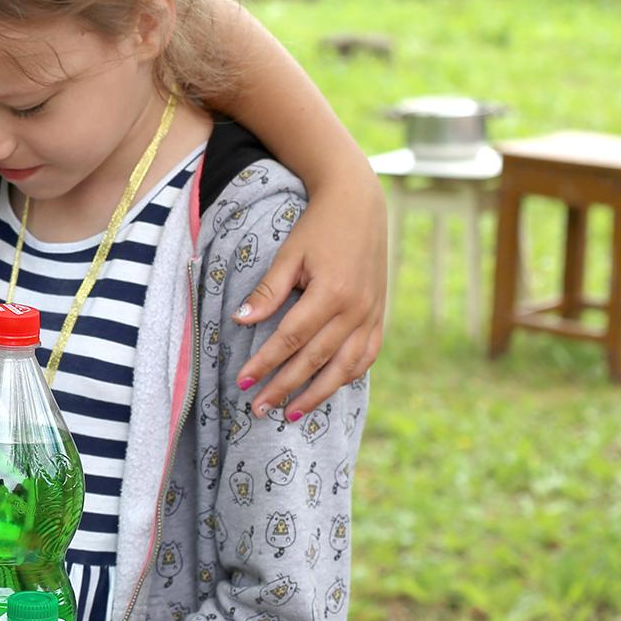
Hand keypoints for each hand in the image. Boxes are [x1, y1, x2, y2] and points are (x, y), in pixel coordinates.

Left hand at [233, 175, 385, 418]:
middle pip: (315, 360)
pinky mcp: (380, 316)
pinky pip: (366, 356)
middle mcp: (356, 309)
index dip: (266, 363)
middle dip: (285, 388)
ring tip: (291, 414)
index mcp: (331, 293)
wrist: (359, 206)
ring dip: (317, 394)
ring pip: (344, 367)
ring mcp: (372, 315)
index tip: (243, 381)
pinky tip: (327, 390)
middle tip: (259, 410)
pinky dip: (347, 376)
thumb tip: (240, 321)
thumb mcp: (288, 254)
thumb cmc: (318, 227)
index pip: (291, 338)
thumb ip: (268, 290)